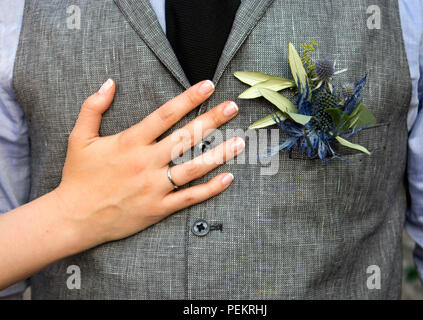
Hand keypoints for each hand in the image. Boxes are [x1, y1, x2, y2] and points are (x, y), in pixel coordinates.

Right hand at [53, 79, 243, 247]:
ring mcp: (154, 187)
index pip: (165, 115)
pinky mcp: (158, 208)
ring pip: (194, 168)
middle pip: (186, 137)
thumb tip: (109, 82)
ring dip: (219, 154)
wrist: (74, 218)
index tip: (208, 86)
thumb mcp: (79, 138)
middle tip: (233, 107)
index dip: (189, 98)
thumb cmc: (78, 177)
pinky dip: (210, 189)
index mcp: (130, 142)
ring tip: (240, 141)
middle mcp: (146, 162)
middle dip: (212, 120)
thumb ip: (93, 107)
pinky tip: (228, 178)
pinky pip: (189, 197)